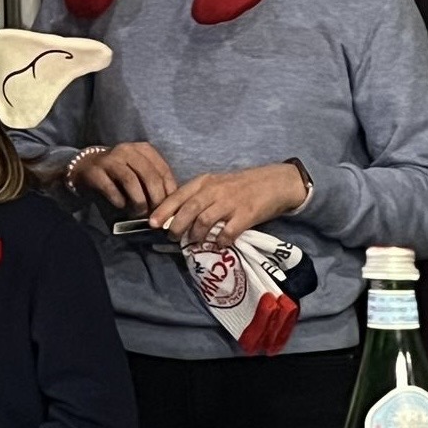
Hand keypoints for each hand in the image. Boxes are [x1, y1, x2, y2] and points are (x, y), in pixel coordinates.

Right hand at [72, 141, 177, 213]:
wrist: (85, 166)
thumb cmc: (118, 173)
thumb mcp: (139, 171)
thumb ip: (154, 182)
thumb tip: (170, 205)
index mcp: (143, 149)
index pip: (163, 171)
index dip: (169, 192)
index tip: (168, 208)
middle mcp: (127, 150)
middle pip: (149, 176)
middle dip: (155, 199)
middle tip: (155, 214)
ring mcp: (109, 159)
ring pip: (131, 181)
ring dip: (138, 201)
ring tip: (139, 212)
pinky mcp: (94, 171)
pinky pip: (111, 188)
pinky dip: (119, 201)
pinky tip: (121, 206)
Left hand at [148, 163, 305, 246]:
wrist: (275, 182)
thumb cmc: (242, 185)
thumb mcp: (216, 184)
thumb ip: (198, 197)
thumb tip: (176, 217)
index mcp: (205, 182)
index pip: (178, 195)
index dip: (163, 210)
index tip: (152, 223)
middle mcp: (215, 190)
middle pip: (188, 209)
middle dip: (176, 226)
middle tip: (172, 238)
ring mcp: (231, 202)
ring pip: (204, 221)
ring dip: (195, 235)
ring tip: (193, 243)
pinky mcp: (247, 214)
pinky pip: (228, 232)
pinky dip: (220, 241)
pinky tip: (218, 244)